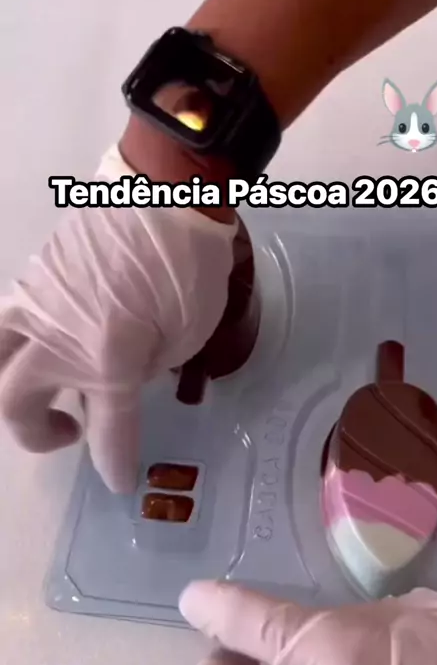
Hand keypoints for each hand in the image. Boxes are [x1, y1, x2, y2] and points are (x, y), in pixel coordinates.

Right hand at [0, 145, 236, 491]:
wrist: (165, 185)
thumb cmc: (190, 261)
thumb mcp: (185, 332)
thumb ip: (145, 370)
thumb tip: (122, 382)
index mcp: (107, 356)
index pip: (106, 428)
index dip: (113, 460)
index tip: (119, 479)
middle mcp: (56, 336)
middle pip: (15, 401)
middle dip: (37, 433)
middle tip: (71, 433)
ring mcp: (35, 303)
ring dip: (13, 389)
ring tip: (42, 393)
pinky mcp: (32, 277)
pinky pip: (10, 322)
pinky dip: (23, 345)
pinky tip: (55, 342)